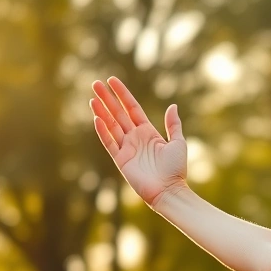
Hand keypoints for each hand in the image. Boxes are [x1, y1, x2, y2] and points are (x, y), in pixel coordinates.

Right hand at [90, 77, 187, 206]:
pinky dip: (103, 131)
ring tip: (92, 97)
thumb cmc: (176, 169)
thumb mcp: (178, 143)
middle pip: (118, 113)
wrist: (169, 190)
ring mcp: (127, 148)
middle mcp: (135, 138)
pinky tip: (96, 118)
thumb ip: (173, 125)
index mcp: (148, 132)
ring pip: (111, 125)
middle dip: (107, 98)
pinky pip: (109, 142)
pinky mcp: (121, 160)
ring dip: (101, 111)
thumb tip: (172, 105)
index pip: (132, 108)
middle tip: (95, 83)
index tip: (112, 80)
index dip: (122, 94)